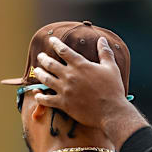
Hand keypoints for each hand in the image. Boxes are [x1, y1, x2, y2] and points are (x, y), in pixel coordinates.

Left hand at [32, 36, 148, 149]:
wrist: (111, 111)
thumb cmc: (113, 89)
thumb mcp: (111, 68)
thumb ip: (105, 53)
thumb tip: (102, 39)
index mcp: (81, 65)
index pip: (64, 51)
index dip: (56, 44)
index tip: (51, 40)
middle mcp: (70, 76)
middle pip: (50, 64)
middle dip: (43, 58)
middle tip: (40, 56)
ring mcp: (65, 90)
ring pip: (46, 79)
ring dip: (40, 74)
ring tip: (37, 71)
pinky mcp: (64, 104)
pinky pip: (46, 100)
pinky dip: (40, 97)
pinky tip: (38, 94)